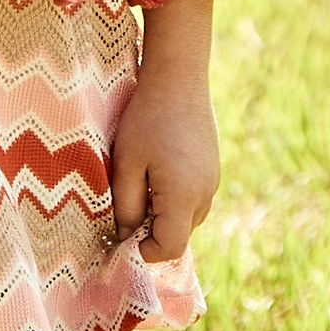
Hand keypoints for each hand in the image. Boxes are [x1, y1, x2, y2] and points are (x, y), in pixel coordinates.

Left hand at [109, 0, 219, 261]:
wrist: (179, 77)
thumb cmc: (146, 118)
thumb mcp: (126, 163)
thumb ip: (127, 206)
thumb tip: (126, 237)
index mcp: (184, 198)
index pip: (169, 248)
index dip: (143, 252)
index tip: (117, 240)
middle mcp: (205, 195)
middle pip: (179, 235)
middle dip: (150, 233)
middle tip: (121, 211)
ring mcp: (212, 181)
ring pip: (186, 218)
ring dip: (161, 214)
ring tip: (136, 186)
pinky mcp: (212, 167)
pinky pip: (192, 197)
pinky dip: (172, 197)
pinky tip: (153, 170)